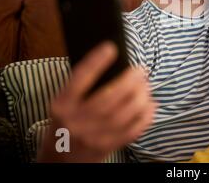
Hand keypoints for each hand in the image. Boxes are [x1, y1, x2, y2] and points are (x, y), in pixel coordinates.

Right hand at [38, 41, 155, 162]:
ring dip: (140, 97)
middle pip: (107, 99)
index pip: (79, 80)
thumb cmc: (65, 124)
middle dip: (129, 81)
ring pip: (123, 114)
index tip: (111, 48)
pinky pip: (131, 131)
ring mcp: (92, 137)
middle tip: (140, 70)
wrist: (58, 161)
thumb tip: (113, 62)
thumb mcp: (64, 104)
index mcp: (62, 105)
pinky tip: (150, 105)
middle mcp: (75, 122)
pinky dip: (145, 116)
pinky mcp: (106, 148)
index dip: (95, 62)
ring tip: (146, 86)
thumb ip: (82, 87)